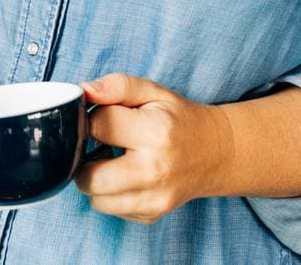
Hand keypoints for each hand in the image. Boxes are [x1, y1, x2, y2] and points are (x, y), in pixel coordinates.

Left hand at [75, 74, 232, 222]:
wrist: (216, 153)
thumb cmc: (178, 119)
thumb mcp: (152, 91)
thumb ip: (117, 85)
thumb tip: (84, 90)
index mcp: (154, 132)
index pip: (96, 126)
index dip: (91, 118)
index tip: (101, 117)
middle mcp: (154, 170)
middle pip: (89, 176)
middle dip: (84, 158)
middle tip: (99, 144)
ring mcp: (155, 198)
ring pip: (96, 198)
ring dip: (95, 179)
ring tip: (112, 160)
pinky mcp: (152, 214)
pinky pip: (111, 209)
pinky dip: (109, 193)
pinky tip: (124, 175)